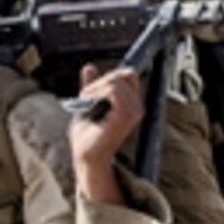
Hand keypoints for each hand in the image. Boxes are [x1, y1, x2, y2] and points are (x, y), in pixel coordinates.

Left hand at [69, 64, 142, 202]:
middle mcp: (137, 106)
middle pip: (123, 73)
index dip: (108, 77)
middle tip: (87, 101)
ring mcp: (134, 111)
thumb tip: (89, 67)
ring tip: (87, 106)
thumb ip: (91, 86)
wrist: (86, 156)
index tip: (92, 94)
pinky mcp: (126, 115)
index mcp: (131, 103)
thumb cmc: (87, 136)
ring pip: (116, 80)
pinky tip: (89, 106)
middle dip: (99, 82)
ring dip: (94, 89)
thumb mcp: (87, 103)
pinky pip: (112, 90)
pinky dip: (95, 93)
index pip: (128, 74)